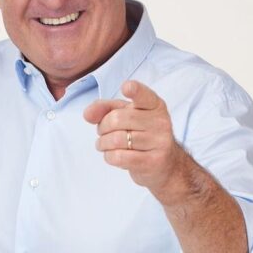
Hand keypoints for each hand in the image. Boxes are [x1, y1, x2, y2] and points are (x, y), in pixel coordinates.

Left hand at [83, 80, 184, 203]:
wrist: (166, 165)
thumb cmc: (141, 134)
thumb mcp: (126, 115)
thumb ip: (105, 108)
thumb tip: (87, 114)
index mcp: (154, 105)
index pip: (144, 95)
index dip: (134, 90)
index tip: (126, 87)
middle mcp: (160, 121)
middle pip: (117, 119)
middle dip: (102, 127)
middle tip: (103, 132)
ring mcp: (159, 142)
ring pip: (116, 140)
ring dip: (103, 144)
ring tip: (105, 145)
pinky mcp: (153, 161)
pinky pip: (119, 157)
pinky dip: (109, 156)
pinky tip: (112, 155)